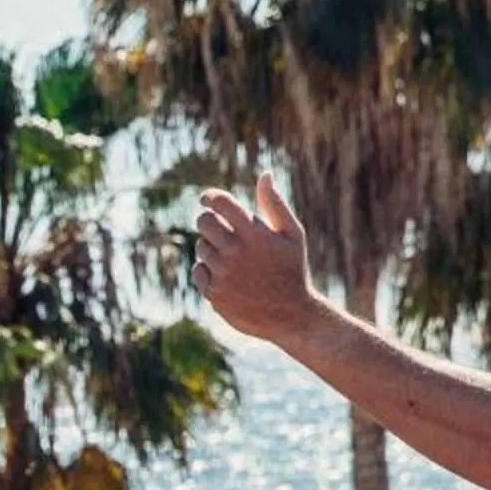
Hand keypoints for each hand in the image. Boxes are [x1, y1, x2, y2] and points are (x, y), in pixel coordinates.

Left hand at [193, 175, 326, 345]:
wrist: (290, 315)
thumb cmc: (292, 269)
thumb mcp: (292, 234)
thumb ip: (275, 204)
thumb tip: (264, 175)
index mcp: (255, 234)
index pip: (220, 204)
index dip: (210, 197)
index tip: (206, 199)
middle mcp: (235, 252)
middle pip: (203, 222)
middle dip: (210, 221)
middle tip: (221, 229)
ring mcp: (222, 274)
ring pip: (201, 247)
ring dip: (212, 248)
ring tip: (234, 259)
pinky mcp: (213, 293)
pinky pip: (198, 270)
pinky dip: (208, 271)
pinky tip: (227, 276)